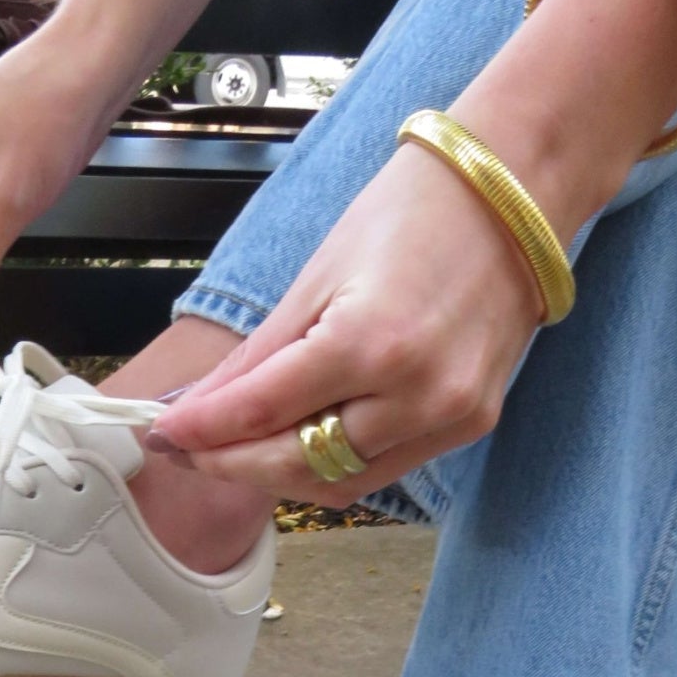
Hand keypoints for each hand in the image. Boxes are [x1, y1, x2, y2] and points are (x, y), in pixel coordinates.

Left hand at [148, 139, 546, 505]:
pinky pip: (382, 470)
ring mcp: (449, 416)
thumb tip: (196, 409)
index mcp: (369, 343)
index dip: (202, 432)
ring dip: (277, 474)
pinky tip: (296, 444)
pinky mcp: (471, 424)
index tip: (161, 434)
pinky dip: (331, 465)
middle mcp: (415, 393)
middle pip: (297, 464)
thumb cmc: (417, 212)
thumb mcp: (317, 276)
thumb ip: (257, 358)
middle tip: (188, 450)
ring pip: (338, 482)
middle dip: (232, 463)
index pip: (262, 413)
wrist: (515, 193)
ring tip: (234, 451)